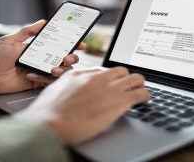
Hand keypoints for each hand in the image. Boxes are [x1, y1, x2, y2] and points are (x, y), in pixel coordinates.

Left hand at [0, 20, 84, 93]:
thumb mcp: (10, 40)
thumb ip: (27, 31)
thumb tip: (43, 22)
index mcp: (36, 47)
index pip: (58, 45)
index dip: (71, 44)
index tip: (80, 43)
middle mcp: (40, 59)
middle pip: (63, 59)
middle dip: (71, 58)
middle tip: (69, 57)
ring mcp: (39, 71)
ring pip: (60, 71)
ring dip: (61, 70)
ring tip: (54, 68)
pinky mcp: (34, 82)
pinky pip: (47, 82)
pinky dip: (42, 78)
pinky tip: (29, 74)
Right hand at [16, 67, 149, 144]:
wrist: (49, 123)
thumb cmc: (48, 111)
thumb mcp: (55, 90)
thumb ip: (68, 85)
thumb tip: (73, 87)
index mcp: (82, 74)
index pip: (104, 71)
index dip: (111, 79)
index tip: (113, 85)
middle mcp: (98, 78)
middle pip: (122, 71)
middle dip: (126, 80)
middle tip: (127, 88)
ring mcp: (109, 88)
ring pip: (136, 78)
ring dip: (139, 86)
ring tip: (139, 93)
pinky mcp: (119, 102)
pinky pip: (141, 94)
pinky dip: (145, 97)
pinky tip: (144, 101)